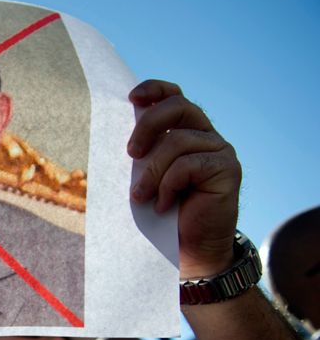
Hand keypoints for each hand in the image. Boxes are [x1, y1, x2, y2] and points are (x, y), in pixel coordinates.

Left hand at [127, 80, 240, 278]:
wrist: (188, 249)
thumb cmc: (161, 214)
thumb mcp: (144, 177)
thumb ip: (139, 153)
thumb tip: (110, 130)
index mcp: (186, 131)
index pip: (174, 96)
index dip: (155, 90)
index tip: (132, 99)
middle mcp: (206, 135)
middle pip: (178, 107)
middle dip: (148, 126)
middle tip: (130, 153)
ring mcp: (220, 150)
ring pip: (178, 141)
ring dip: (152, 172)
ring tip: (140, 197)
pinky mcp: (228, 169)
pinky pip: (189, 165)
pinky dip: (168, 185)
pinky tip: (163, 205)